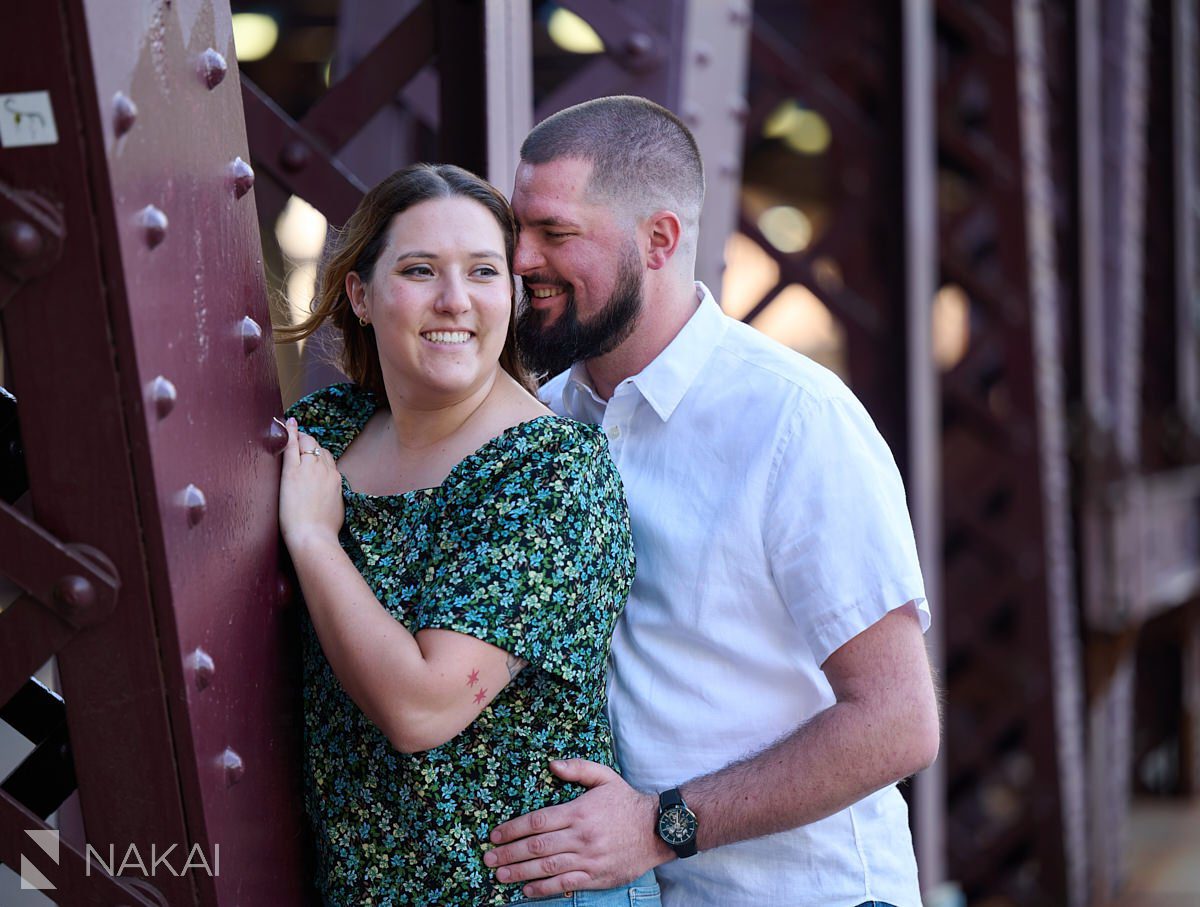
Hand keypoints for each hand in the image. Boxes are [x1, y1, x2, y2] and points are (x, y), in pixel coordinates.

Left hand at [279, 417, 343, 548]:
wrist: (314, 536)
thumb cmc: (324, 530)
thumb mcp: (336, 509)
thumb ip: (333, 496)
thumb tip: (328, 496)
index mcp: (336, 479)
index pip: (327, 459)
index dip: (318, 454)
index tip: (311, 453)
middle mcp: (326, 470)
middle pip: (318, 448)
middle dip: (309, 443)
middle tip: (299, 439)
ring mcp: (309, 469)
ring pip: (307, 444)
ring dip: (300, 437)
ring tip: (292, 431)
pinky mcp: (293, 472)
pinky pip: (292, 447)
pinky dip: (290, 433)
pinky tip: (287, 424)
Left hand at [485, 759, 672, 896]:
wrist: (657, 829)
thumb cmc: (627, 802)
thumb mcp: (604, 777)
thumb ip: (577, 768)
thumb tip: (551, 764)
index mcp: (579, 811)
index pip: (537, 821)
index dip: (513, 829)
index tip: (495, 834)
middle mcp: (581, 836)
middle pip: (537, 846)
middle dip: (509, 853)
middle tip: (488, 858)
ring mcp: (588, 859)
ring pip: (547, 868)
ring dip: (520, 872)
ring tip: (500, 875)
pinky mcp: (596, 876)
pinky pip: (565, 884)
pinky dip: (544, 888)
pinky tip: (526, 889)